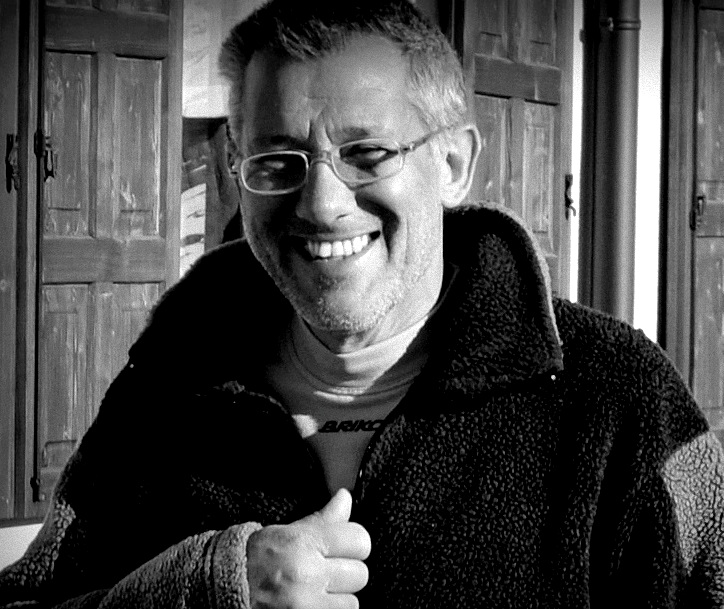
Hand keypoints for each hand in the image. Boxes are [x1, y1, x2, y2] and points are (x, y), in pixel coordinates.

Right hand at [246, 488, 370, 608]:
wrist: (227, 589)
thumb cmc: (257, 558)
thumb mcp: (287, 531)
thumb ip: (323, 518)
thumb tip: (346, 497)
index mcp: (303, 543)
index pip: (359, 540)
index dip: (354, 542)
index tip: (346, 545)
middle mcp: (307, 573)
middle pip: (360, 573)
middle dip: (346, 572)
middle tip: (328, 570)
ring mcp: (306, 603)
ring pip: (352, 601)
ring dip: (339, 597)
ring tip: (318, 589)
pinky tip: (316, 602)